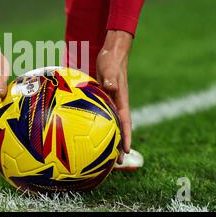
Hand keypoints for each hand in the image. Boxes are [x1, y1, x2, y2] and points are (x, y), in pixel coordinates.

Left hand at [96, 30, 132, 163]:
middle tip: (118, 162)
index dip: (126, 137)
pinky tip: (89, 135)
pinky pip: (101, 116)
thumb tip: (111, 87)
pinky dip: (99, 127)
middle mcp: (117, 104)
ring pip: (110, 124)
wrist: (111, 53)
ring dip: (109, 139)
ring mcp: (110, 103)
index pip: (125, 122)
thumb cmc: (111, 61)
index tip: (126, 151)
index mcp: (121, 100)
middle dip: (119, 145)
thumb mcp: (110, 69)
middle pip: (119, 128)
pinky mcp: (102, 99)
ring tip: (105, 156)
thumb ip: (110, 79)